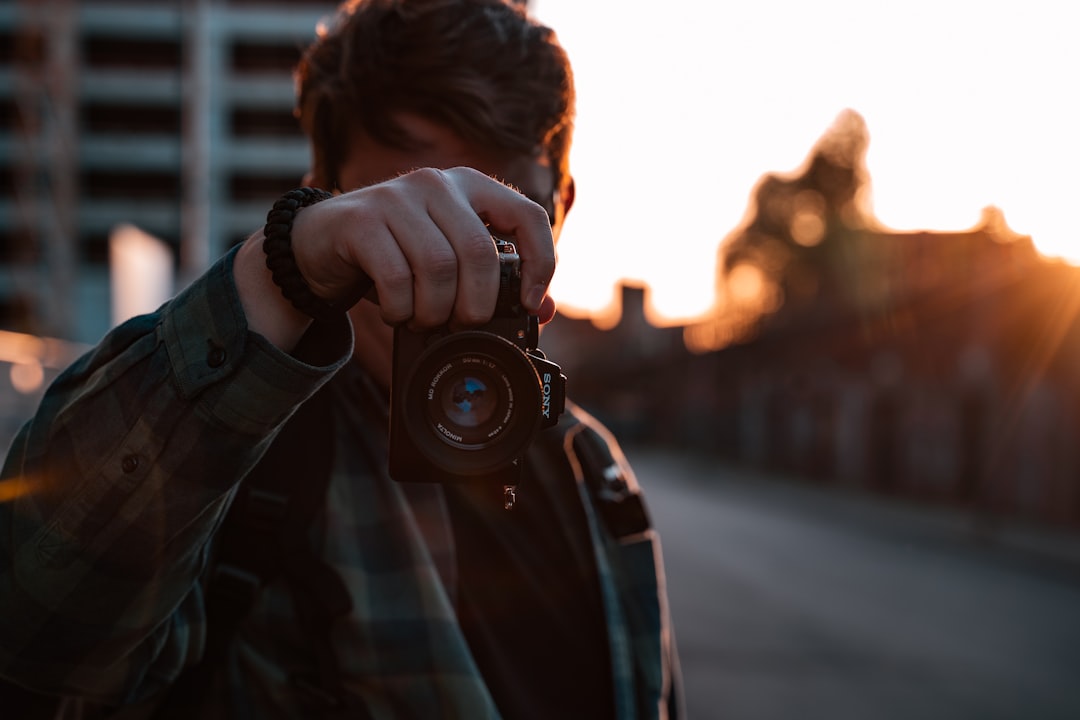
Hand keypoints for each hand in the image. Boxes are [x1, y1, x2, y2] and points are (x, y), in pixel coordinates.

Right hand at [292, 167, 555, 328]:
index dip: (539, 263)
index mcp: (471, 186)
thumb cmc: (395, 254)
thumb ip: (494, 281)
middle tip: (460, 324)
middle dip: (475, 304)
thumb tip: (542, 310)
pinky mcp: (361, 219)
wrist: (319, 244)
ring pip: (438, 267)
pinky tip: (396, 313)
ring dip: (434, 311)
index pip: (527, 215)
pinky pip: (395, 277)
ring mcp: (397, 197)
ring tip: (423, 320)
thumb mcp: (448, 261)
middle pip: (479, 253)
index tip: (528, 302)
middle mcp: (437, 183)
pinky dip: (401, 308)